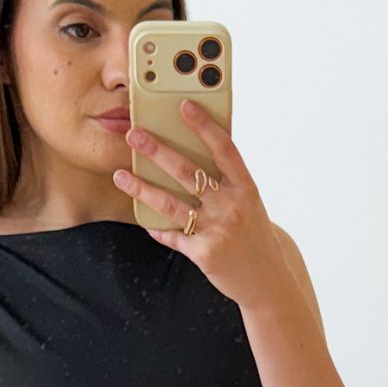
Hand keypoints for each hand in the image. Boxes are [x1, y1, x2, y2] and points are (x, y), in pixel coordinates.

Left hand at [111, 98, 298, 310]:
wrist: (266, 279)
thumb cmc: (254, 235)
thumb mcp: (249, 203)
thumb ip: (227, 181)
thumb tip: (197, 154)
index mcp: (245, 187)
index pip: (223, 149)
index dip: (204, 126)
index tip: (185, 107)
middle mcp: (231, 206)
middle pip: (188, 172)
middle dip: (158, 151)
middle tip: (134, 136)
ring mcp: (216, 230)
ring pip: (171, 204)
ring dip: (142, 188)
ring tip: (121, 176)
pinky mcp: (203, 253)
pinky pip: (172, 236)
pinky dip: (156, 228)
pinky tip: (143, 219)